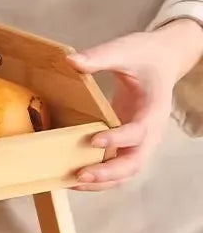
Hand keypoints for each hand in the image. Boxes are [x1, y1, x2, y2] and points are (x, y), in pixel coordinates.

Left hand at [68, 19, 202, 190]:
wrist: (162, 61)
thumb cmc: (145, 56)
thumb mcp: (125, 50)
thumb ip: (100, 57)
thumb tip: (71, 60)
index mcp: (153, 109)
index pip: (139, 131)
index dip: (118, 139)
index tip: (94, 140)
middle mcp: (149, 132)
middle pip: (134, 163)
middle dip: (108, 173)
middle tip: (80, 174)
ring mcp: (139, 141)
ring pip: (125, 171)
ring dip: (101, 181)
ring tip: (72, 182)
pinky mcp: (127, 143)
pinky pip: (116, 166)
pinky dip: (99, 176)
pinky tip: (74, 176)